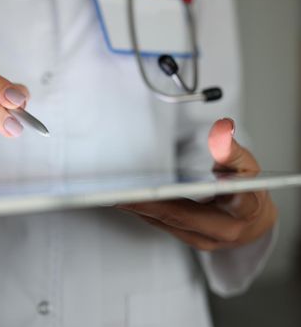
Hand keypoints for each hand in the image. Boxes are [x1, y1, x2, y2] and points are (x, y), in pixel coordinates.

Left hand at [117, 118, 277, 250]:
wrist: (253, 222)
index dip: (199, 194)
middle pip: (182, 216)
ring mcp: (204, 239)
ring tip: (116, 193)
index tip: (171, 187)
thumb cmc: (249, 191)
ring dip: (139, 208)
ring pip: (166, 223)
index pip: (230, 202)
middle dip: (150, 203)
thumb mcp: (248, 166)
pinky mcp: (188, 240)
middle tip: (124, 191)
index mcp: (246, 209)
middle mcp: (224, 230)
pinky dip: (143, 211)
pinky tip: (126, 199)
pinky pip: (162, 225)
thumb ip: (233, 149)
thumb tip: (221, 130)